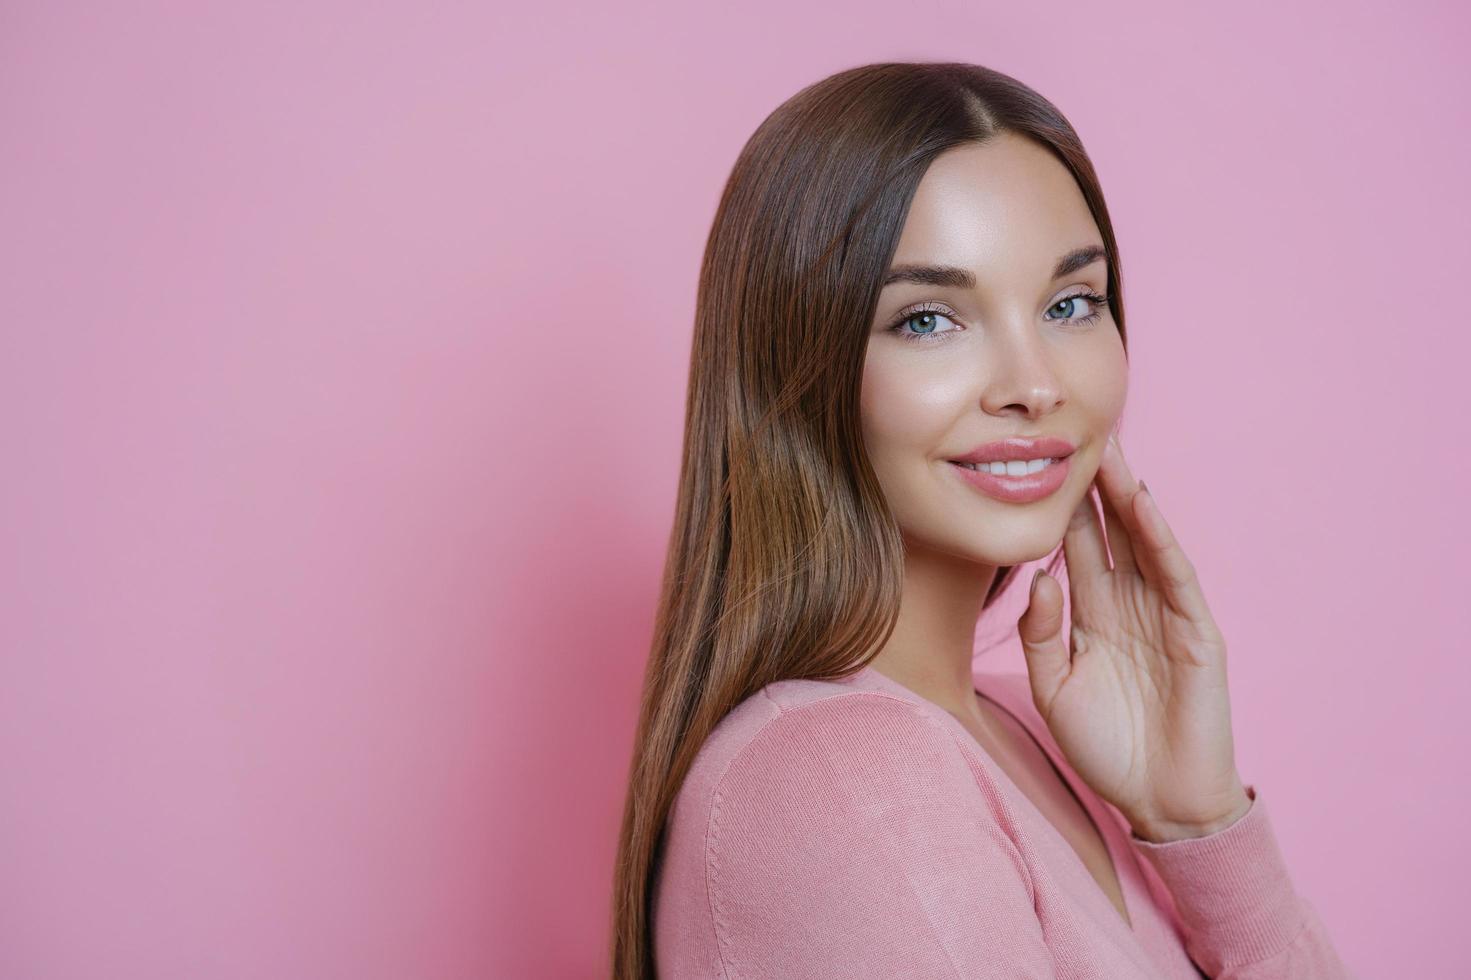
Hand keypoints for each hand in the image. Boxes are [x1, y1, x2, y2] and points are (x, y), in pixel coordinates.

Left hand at [1017, 432, 1251, 841]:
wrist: (1158, 802)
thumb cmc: (1105, 748)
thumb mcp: (1052, 689)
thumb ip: (1039, 634)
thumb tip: (1038, 577)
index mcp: (1093, 615)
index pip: (1076, 549)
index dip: (1060, 509)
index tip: (1037, 462)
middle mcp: (1129, 605)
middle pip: (1111, 533)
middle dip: (1095, 487)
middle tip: (1076, 432)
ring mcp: (1165, 615)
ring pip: (1144, 543)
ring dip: (1128, 499)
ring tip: (1110, 453)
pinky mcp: (1197, 632)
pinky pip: (1176, 576)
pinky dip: (1161, 539)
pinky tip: (1145, 506)